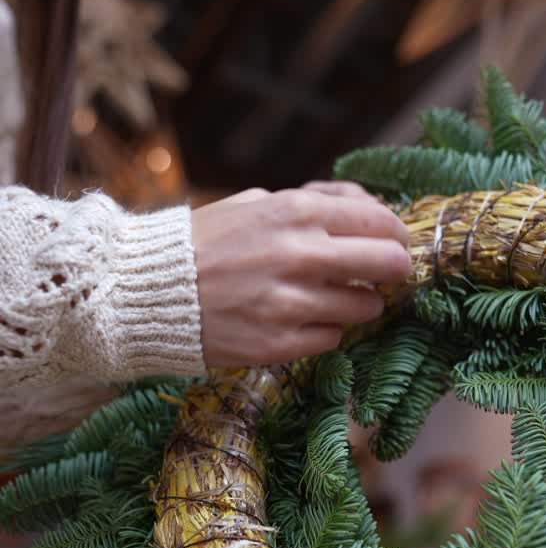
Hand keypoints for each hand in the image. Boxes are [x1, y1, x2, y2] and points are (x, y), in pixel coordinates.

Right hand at [191, 183, 409, 365]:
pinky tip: (301, 320)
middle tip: (385, 275)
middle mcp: (299, 255)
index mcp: (295, 212)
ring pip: (365, 308)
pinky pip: (332, 339)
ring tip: (333, 298)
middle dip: (394, 270)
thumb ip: (314, 204)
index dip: (396, 234)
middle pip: (388, 264)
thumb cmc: (206, 242)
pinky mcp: (278, 344)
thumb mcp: (257, 202)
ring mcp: (290, 304)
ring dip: (359, 304)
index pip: (380, 221)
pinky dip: (325, 330)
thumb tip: (369, 209)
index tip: (394, 243)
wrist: (148, 290)